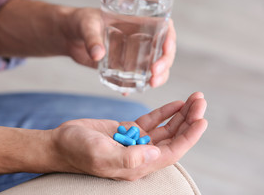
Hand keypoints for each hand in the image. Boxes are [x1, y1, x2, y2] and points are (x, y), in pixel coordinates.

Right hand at [50, 92, 206, 180]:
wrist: (60, 142)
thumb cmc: (77, 150)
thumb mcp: (100, 155)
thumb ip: (127, 158)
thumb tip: (155, 154)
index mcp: (138, 164)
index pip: (172, 151)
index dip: (189, 137)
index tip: (202, 120)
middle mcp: (142, 154)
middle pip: (173, 138)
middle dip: (189, 120)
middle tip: (200, 101)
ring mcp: (136, 142)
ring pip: (166, 129)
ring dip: (181, 115)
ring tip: (194, 99)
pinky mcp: (129, 130)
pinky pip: (152, 121)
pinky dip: (165, 112)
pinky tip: (176, 104)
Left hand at [61, 8, 176, 87]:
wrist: (69, 36)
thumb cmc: (79, 21)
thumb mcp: (85, 25)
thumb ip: (91, 38)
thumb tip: (98, 54)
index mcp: (139, 21)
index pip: (165, 28)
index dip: (170, 39)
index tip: (165, 49)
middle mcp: (142, 38)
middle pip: (163, 51)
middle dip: (165, 63)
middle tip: (155, 74)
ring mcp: (134, 54)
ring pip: (154, 67)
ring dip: (157, 77)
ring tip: (150, 85)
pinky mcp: (124, 67)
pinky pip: (136, 78)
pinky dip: (135, 86)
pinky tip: (127, 92)